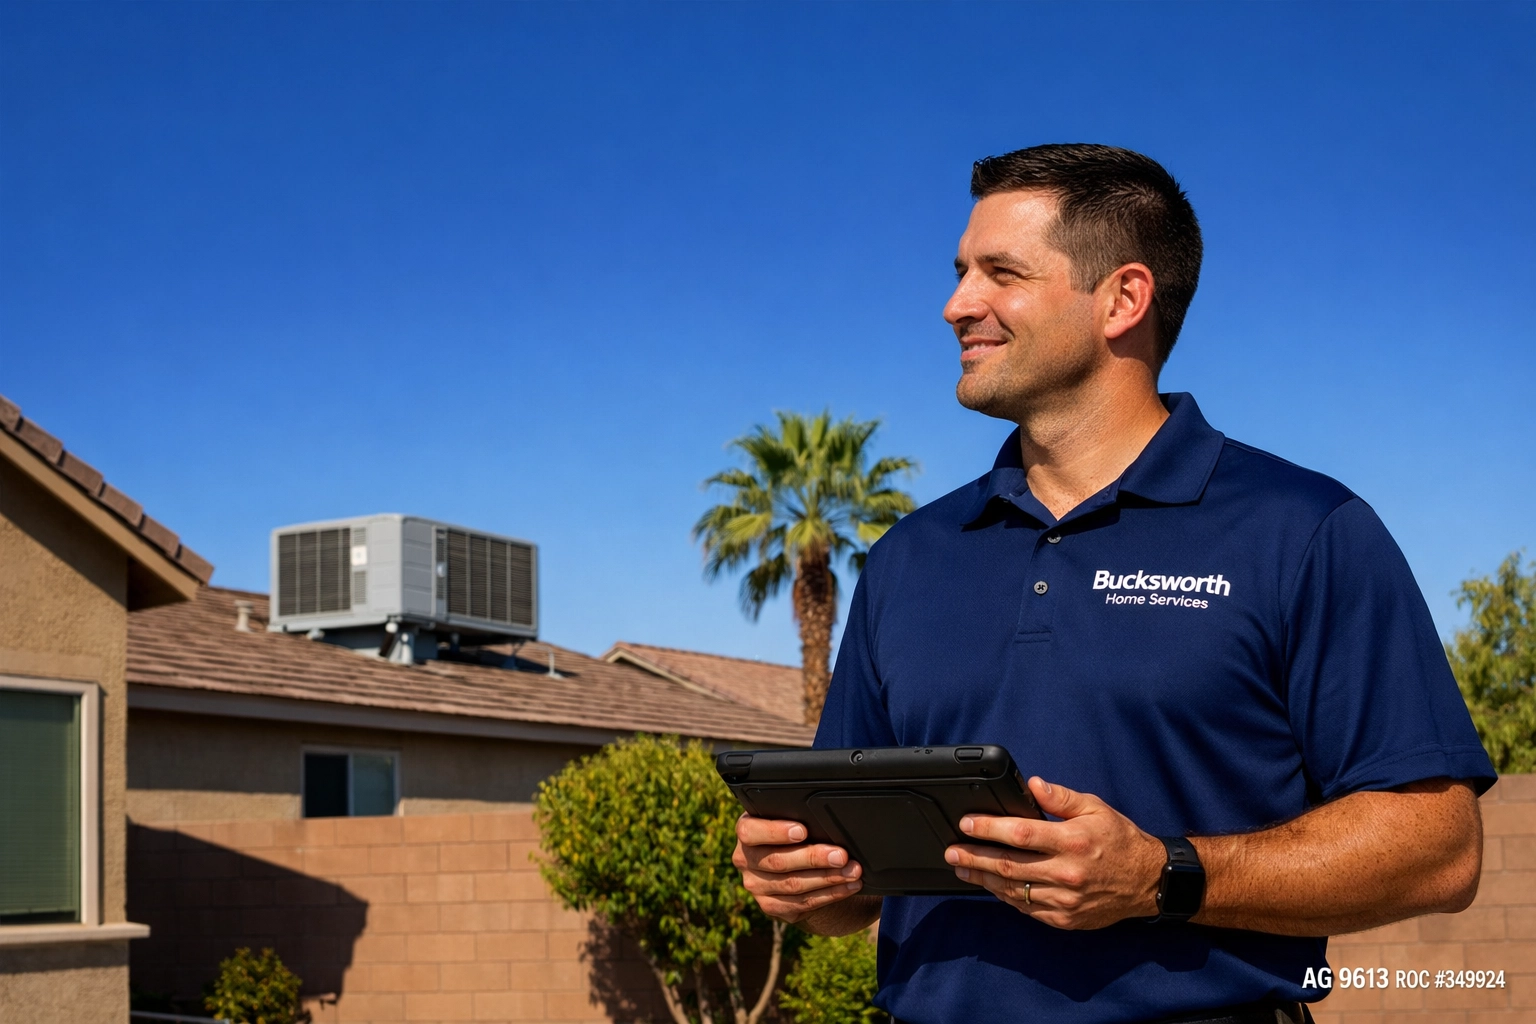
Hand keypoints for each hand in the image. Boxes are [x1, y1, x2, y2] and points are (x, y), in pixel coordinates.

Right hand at [732, 814, 863, 922]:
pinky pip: (802, 903)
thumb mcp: (790, 819)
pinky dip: (830, 894)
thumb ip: (798, 817)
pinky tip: (848, 886)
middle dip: (814, 858)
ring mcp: (756, 887)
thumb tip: (828, 821)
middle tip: (841, 855)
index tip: (803, 831)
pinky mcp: (771, 906)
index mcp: (746, 833)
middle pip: (778, 862)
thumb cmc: (795, 832)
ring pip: (793, 885)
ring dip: (828, 879)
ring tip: (853, 871)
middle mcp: (745, 860)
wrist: (792, 863)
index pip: (750, 832)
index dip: (775, 831)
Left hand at [944, 776, 1165, 929]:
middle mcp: (1066, 873)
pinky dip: (1004, 896)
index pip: (1021, 834)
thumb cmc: (1120, 841)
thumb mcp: (1096, 808)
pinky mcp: (1064, 918)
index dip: (989, 828)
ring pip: (1012, 890)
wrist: (1148, 882)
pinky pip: (1025, 908)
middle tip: (951, 850)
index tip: (966, 824)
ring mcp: (1064, 900)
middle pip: (1008, 865)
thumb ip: (1062, 798)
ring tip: (961, 867)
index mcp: (1073, 841)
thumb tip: (1034, 785)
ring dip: (982, 878)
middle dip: (973, 856)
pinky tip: (990, 885)